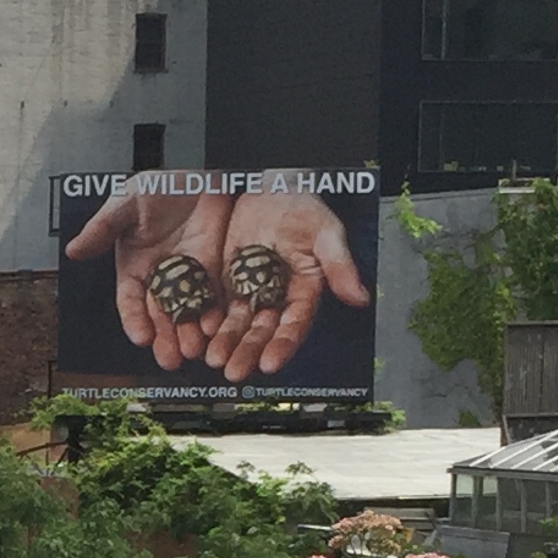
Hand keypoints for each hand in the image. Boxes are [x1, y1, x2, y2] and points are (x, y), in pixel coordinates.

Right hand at [64, 190, 233, 371]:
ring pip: (187, 314)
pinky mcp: (213, 273)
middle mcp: (160, 279)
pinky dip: (215, 315)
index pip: (131, 302)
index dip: (135, 321)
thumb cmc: (160, 187)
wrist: (201, 174)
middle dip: (165, 339)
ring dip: (190, 334)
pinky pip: (214, 299)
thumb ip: (102, 228)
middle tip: (170, 359)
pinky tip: (216, 328)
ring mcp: (188, 279)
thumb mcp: (126, 202)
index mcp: (133, 269)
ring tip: (194, 350)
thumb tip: (74, 250)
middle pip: (160, 317)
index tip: (140, 338)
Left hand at [201, 193, 371, 382]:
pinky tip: (197, 335)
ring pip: (236, 324)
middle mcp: (276, 297)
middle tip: (234, 371)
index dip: (283, 344)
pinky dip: (207, 322)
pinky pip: (215, 306)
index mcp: (303, 291)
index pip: (294, 324)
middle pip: (262, 331)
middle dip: (248, 351)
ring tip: (213, 360)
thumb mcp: (325, 230)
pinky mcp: (226, 281)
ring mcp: (249, 291)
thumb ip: (340, 265)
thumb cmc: (303, 205)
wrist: (269, 185)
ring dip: (225, 343)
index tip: (270, 362)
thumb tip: (360, 296)